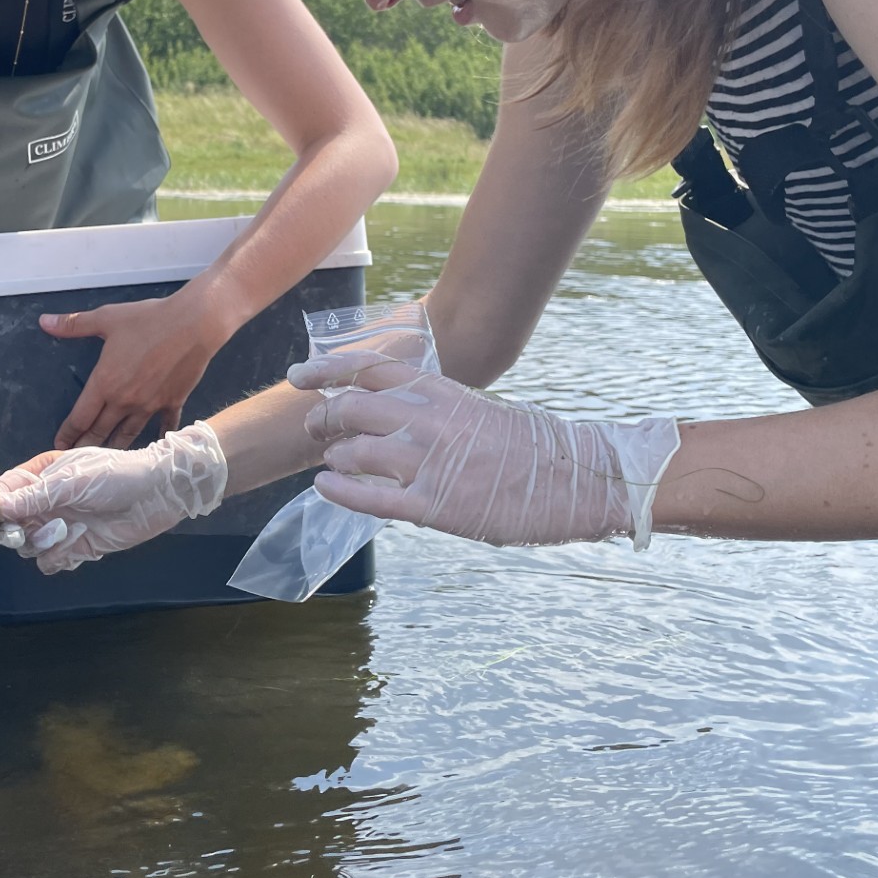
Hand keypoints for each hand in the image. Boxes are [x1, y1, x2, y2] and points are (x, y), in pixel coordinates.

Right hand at [0, 421, 228, 573]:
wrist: (158, 493)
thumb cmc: (117, 475)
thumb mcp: (71, 481)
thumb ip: (31, 498)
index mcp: (40, 475)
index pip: (2, 493)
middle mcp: (45, 502)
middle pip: (9, 525)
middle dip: (13, 531)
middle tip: (24, 533)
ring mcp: (59, 525)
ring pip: (28, 547)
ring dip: (43, 542)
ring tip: (68, 530)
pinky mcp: (75, 547)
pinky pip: (49, 562)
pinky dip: (59, 557)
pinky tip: (79, 542)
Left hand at [42, 293, 227, 448]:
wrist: (193, 324)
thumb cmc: (149, 320)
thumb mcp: (107, 318)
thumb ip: (74, 324)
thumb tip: (44, 321)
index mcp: (105, 383)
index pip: (80, 417)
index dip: (68, 433)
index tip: (60, 445)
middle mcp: (125, 401)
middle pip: (100, 432)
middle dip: (85, 446)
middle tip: (76, 459)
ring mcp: (150, 406)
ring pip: (128, 435)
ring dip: (114, 448)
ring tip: (106, 460)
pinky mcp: (172, 403)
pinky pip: (164, 426)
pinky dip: (159, 437)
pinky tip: (156, 445)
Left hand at [291, 351, 681, 548]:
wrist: (579, 478)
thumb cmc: (531, 444)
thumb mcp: (478, 407)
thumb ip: (435, 404)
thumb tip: (394, 403)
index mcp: (443, 391)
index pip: (370, 370)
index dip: (327, 371)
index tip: (298, 377)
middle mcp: (431, 421)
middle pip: (352, 408)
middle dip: (324, 417)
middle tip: (315, 428)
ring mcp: (432, 464)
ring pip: (357, 452)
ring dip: (336, 456)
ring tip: (333, 461)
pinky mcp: (437, 507)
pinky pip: (373, 498)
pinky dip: (341, 491)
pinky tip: (324, 486)